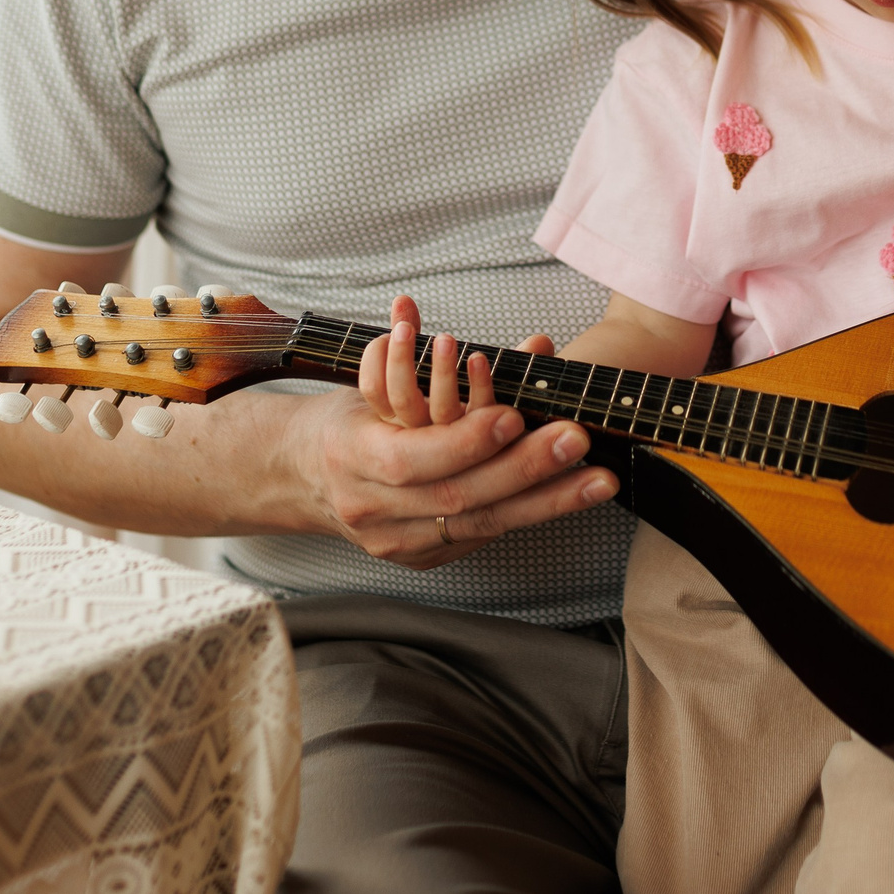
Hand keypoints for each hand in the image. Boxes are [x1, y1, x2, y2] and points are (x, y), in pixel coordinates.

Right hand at [303, 295, 610, 568]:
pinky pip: (479, 538)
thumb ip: (422, 361)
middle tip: (574, 440)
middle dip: (524, 470)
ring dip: (544, 502)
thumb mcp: (369, 383)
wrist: (298, 479)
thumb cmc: (345, 421)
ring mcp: (395, 543)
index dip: (466, 440)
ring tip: (595, 479)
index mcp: (353, 458)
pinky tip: (566, 499)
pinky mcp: (418, 559)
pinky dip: (525, 515)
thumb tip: (482, 335)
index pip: (414, 458)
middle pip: (457, 498)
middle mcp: (372, 509)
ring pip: (479, 526)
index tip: (514, 417)